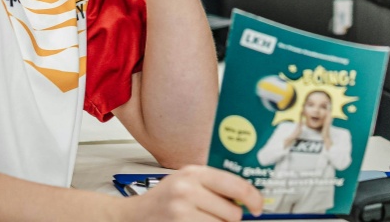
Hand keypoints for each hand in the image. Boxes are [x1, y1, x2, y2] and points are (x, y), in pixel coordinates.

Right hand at [121, 166, 263, 220]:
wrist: (132, 216)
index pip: (237, 185)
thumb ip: (214, 184)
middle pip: (233, 213)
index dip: (254, 199)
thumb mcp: (187, 181)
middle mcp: (188, 190)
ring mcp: (182, 212)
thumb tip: (247, 196)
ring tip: (202, 220)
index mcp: (194, 173)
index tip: (257, 207)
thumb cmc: (163, 199)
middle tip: (216, 215)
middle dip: (229, 218)